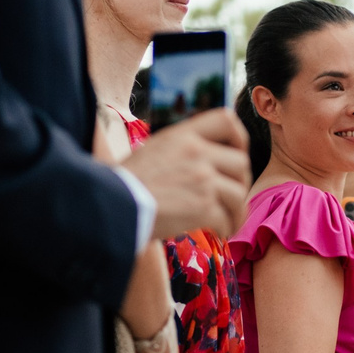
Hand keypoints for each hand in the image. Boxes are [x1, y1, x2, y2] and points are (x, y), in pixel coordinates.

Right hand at [123, 109, 249, 238]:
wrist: (112, 206)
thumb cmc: (126, 183)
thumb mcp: (153, 149)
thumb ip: (181, 149)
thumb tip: (204, 159)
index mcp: (183, 135)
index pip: (227, 120)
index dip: (239, 138)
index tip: (238, 153)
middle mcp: (196, 152)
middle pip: (241, 162)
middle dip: (240, 182)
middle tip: (232, 197)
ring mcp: (202, 179)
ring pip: (239, 193)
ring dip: (236, 211)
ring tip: (228, 222)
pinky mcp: (203, 207)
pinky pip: (228, 217)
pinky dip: (227, 228)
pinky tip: (218, 233)